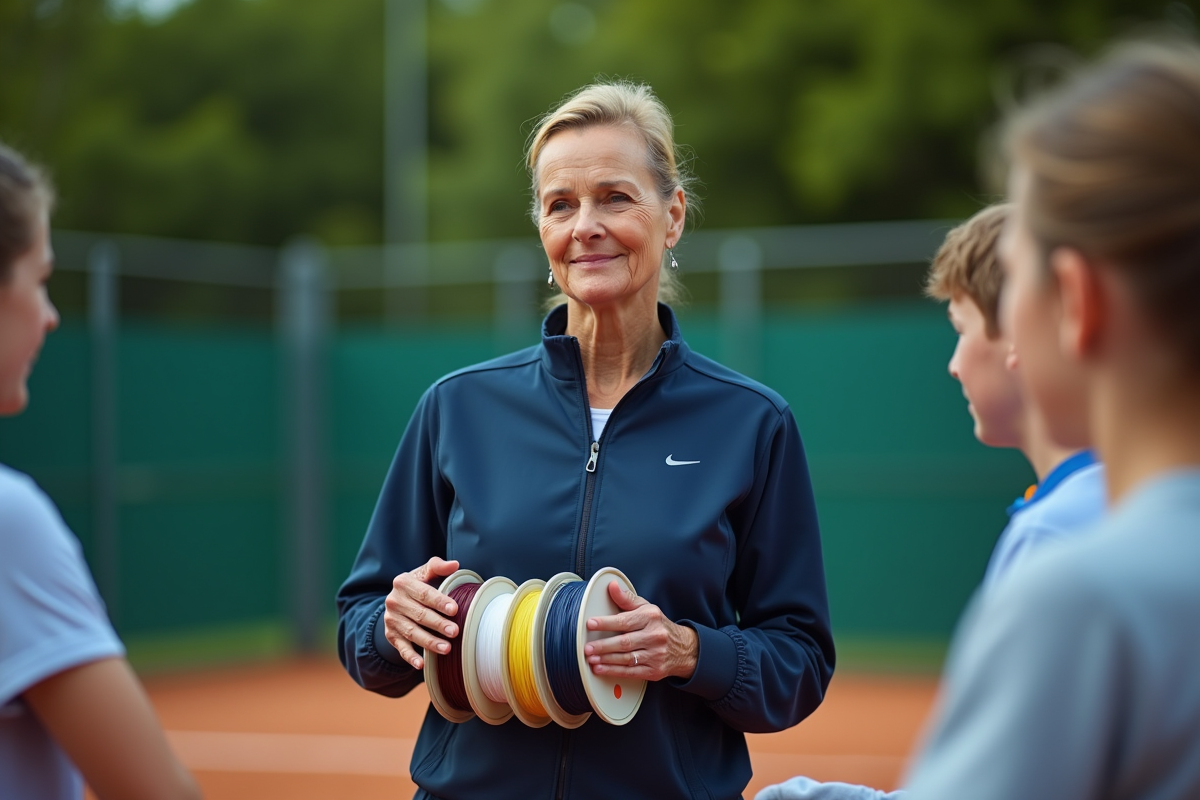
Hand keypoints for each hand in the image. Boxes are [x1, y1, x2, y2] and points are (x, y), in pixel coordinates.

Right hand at [382, 556, 460, 669]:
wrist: (398, 601)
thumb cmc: (417, 586)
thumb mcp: (424, 573)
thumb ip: (438, 567)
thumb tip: (455, 564)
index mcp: (402, 583)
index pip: (423, 593)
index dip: (439, 602)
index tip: (455, 609)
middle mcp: (393, 601)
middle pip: (419, 615)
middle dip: (437, 624)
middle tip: (454, 631)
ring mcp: (391, 620)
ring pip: (412, 633)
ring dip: (429, 642)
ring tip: (446, 648)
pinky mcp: (391, 635)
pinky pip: (401, 648)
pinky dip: (410, 657)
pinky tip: (421, 664)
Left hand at [582, 580, 698, 681]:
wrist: (684, 648)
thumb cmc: (659, 625)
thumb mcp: (646, 608)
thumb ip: (626, 599)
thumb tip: (612, 586)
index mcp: (650, 617)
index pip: (625, 621)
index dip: (606, 623)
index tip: (591, 624)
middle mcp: (654, 636)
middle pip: (625, 642)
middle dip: (604, 646)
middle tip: (588, 647)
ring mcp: (655, 655)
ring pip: (627, 658)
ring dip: (606, 660)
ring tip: (591, 659)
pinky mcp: (654, 671)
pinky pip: (631, 672)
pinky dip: (614, 671)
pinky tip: (601, 669)